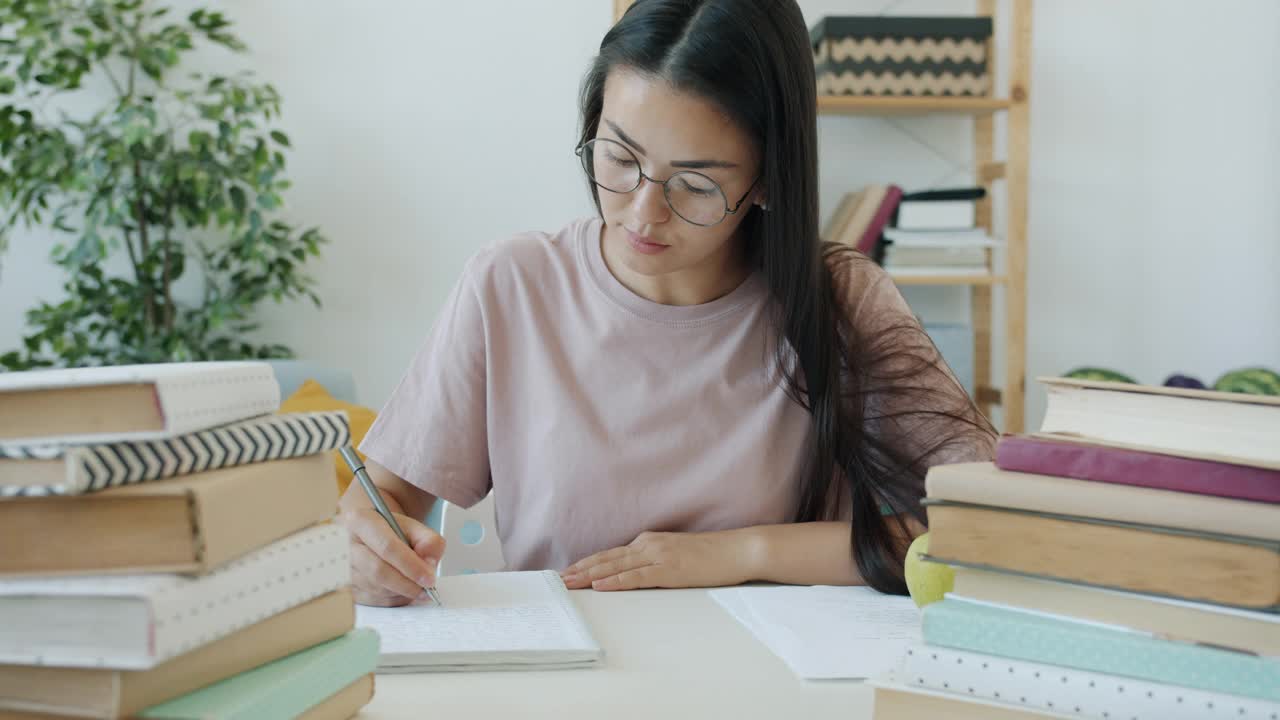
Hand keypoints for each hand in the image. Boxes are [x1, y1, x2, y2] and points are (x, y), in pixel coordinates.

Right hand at [338, 507, 446, 606]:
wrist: (369, 534)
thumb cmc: (390, 530)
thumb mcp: (413, 527)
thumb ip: (429, 541)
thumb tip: (429, 564)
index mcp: (361, 521)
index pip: (387, 547)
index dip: (411, 566)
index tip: (429, 578)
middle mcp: (345, 544)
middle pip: (378, 571)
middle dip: (407, 584)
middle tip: (427, 589)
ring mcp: (341, 568)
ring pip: (376, 589)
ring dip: (401, 592)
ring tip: (416, 586)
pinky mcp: (345, 587)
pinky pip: (372, 601)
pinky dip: (392, 599)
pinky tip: (402, 591)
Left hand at [560, 529, 763, 590]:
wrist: (737, 550)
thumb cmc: (711, 555)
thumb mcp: (676, 555)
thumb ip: (655, 561)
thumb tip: (635, 573)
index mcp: (649, 542)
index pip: (611, 554)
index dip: (588, 563)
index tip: (569, 571)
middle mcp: (649, 545)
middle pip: (607, 558)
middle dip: (580, 569)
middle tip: (558, 579)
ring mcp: (658, 556)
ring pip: (616, 566)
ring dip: (590, 575)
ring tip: (570, 583)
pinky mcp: (669, 569)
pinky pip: (637, 576)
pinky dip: (616, 580)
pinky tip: (601, 585)